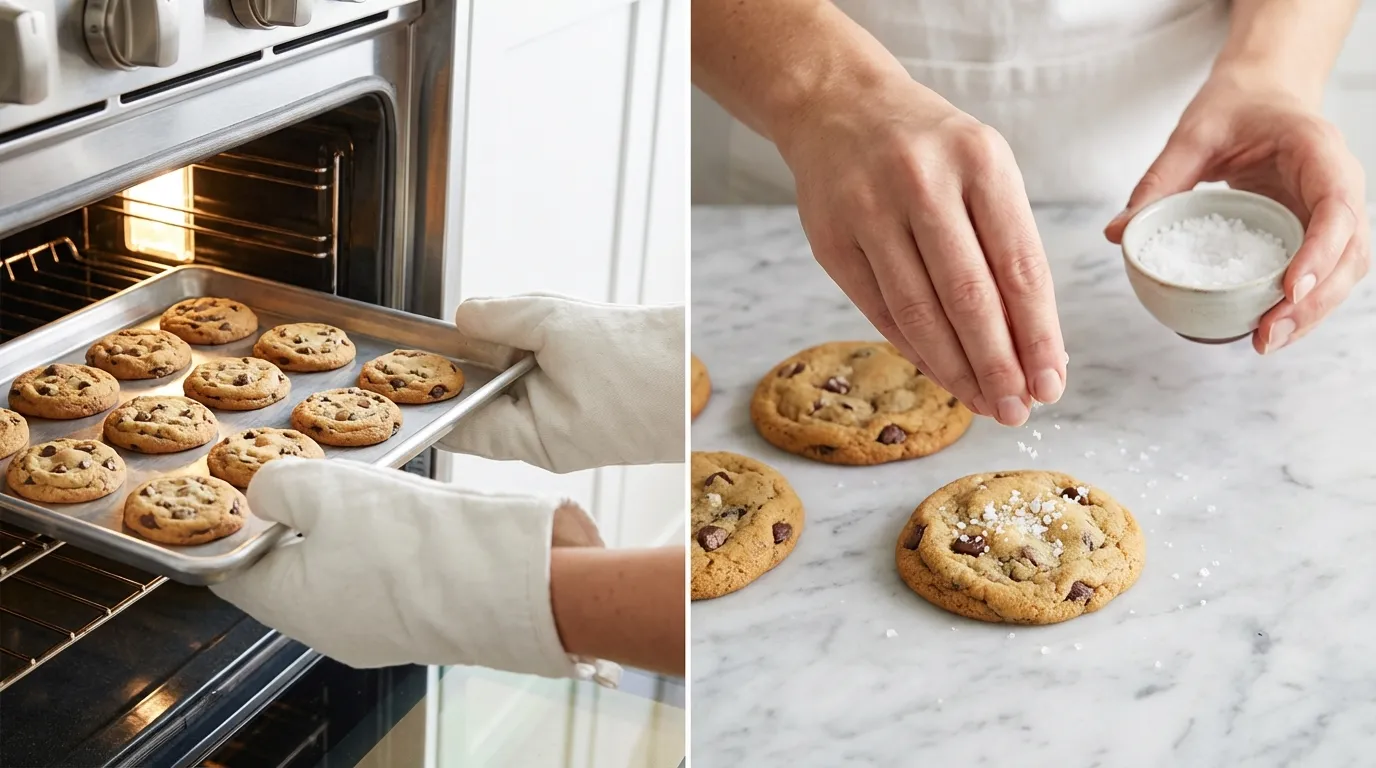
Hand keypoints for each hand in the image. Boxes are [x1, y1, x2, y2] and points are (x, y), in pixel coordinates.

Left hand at [209, 458, 613, 680]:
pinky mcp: (426, 614)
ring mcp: (382, 627)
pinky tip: (405, 506)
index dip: (235, 522)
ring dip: (346, 525)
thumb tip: (263, 491)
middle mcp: (333, 629)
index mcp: (292, 607)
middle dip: (295, 517)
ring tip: (363, 481)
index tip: (242, 482)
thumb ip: (279, 485)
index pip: (234, 570)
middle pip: (291, 568)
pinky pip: (388, 572)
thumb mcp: (327, 489)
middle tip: (308, 468)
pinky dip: (386, 538)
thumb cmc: (414, 542)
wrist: (513, 578)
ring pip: (343, 566)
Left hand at [437, 294, 684, 471]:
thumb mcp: (555, 324)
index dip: (437, 394)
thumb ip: (498, 317)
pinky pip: (556, 379)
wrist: (703, 371)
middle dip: (492, 354)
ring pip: (526, 381)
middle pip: (492, 396)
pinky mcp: (593, 413)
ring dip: (530, 346)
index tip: (411, 368)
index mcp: (532, 439)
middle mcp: (547, 444)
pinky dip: (556, 351)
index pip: (461, 426)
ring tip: (557, 325)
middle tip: (499, 321)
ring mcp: (572, 430)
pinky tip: (578, 334)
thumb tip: (462, 317)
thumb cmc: (641, 363)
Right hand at [777, 76, 1066, 425]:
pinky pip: (878, 310)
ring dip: (955, 370)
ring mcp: (868, 210)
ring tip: (984, 404)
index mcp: (979, 160)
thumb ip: (1007, 247)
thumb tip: (1035, 347)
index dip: (1038, 334)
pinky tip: (941, 373)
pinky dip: (914, 350)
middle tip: (1017, 410)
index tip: (1052, 382)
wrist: (839, 107)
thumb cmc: (929, 149)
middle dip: (998, 365)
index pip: (1019, 265)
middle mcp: (922, 182)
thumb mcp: (983, 169)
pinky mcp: (829, 239)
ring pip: (918, 312)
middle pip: (969, 297)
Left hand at [1105, 74, 1369, 353]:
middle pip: (1350, 251)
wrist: (1260, 93)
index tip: (1290, 289)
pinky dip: (1303, 304)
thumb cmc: (1234, 107)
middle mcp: (1339, 183)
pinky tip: (1270, 329)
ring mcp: (1334, 212)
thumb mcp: (1192, 135)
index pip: (1336, 207)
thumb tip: (1115, 234)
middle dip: (1315, 300)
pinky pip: (1324, 272)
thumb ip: (1159, 181)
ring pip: (1345, 270)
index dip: (1319, 252)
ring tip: (1267, 341)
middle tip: (1268, 336)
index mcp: (1318, 151)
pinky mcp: (1318, 231)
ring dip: (1313, 312)